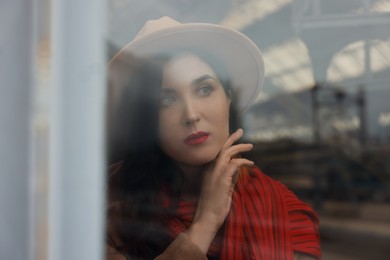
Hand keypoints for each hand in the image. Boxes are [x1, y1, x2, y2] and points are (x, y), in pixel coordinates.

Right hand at [186, 128, 253, 252]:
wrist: (207, 218)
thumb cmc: (214, 206)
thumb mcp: (224, 189)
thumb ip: (230, 178)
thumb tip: (238, 169)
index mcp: (209, 171)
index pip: (217, 153)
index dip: (226, 144)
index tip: (234, 137)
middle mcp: (210, 170)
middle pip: (221, 149)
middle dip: (232, 138)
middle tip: (240, 131)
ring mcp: (215, 174)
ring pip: (227, 153)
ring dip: (239, 147)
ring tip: (250, 146)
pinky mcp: (221, 179)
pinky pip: (233, 164)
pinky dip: (242, 162)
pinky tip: (250, 164)